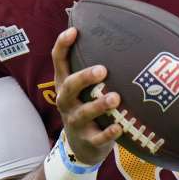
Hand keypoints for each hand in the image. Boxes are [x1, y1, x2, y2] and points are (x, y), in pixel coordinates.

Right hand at [51, 27, 122, 166]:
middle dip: (84, 77)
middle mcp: (67, 101)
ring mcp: (76, 122)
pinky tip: (119, 127)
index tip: (73, 31)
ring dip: (99, 105)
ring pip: (83, 113)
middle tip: (103, 70)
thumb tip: (120, 38)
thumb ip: (94, 70)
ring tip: (116, 98)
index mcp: (65, 85)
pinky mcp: (88, 140)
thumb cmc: (87, 107)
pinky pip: (97, 138)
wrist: (81, 148)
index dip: (62, 46)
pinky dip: (108, 133)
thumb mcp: (84, 90)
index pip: (58, 62)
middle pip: (69, 86)